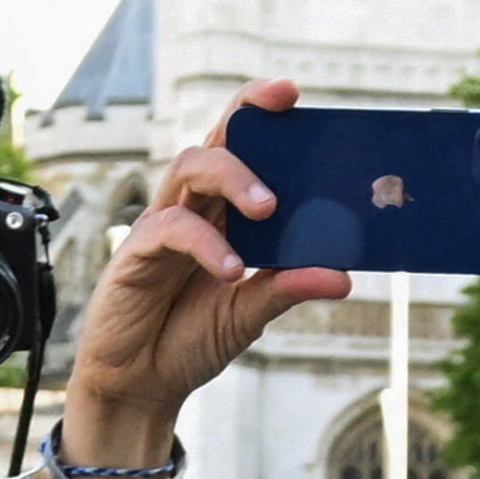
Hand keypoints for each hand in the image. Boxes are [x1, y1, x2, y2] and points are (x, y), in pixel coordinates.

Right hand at [63, 77, 352, 456]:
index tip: (294, 94)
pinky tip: (230, 268)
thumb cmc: (189, 338)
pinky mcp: (136, 254)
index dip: (260, 116)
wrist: (142, 384)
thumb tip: (343, 276)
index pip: (240, 151)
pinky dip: (204, 243)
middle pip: (215, 142)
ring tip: (268, 206)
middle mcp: (192, 210)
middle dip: (247, 117)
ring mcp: (161, 227)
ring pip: (190, 170)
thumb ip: (287, 288)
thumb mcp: (250, 315)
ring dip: (233, 177)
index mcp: (221, 215)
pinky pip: (168, 229)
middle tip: (285, 110)